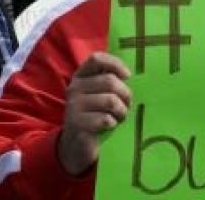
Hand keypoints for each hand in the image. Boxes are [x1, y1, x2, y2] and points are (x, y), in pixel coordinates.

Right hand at [57, 52, 131, 175]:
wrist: (78, 146)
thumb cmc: (96, 115)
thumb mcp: (100, 94)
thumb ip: (110, 81)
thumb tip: (131, 74)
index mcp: (80, 76)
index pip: (96, 59)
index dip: (115, 64)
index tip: (128, 76)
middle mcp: (74, 88)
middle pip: (110, 81)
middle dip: (125, 94)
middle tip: (127, 106)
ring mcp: (73, 106)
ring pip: (110, 100)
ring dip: (121, 111)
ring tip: (120, 117)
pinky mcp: (77, 124)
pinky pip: (105, 119)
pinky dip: (113, 123)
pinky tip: (110, 126)